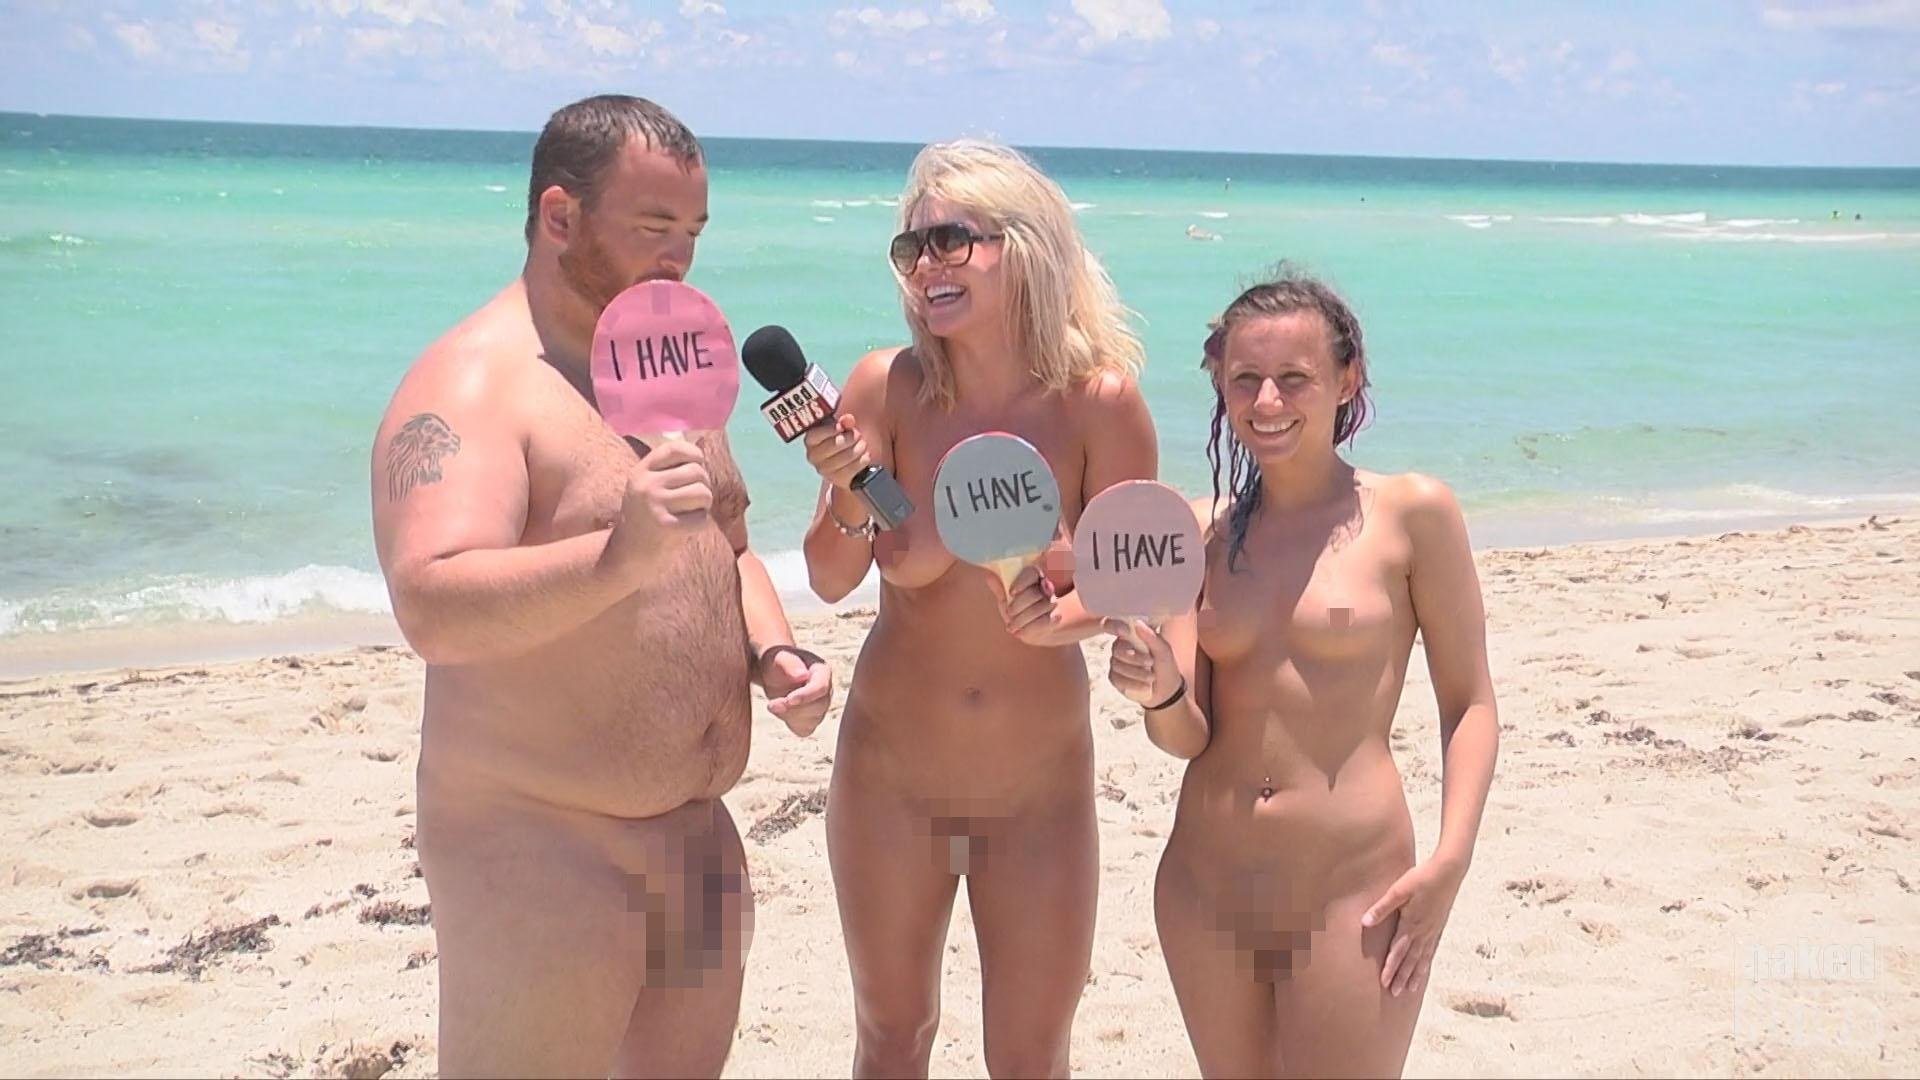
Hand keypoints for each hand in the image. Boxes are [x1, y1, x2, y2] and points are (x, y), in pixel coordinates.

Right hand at [606, 438, 710, 581]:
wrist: (625, 556)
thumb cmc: (645, 519)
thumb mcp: (647, 488)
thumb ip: (669, 470)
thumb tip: (702, 448)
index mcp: (641, 471)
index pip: (675, 449)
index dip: (694, 455)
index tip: (697, 468)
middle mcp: (646, 484)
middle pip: (697, 472)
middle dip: (703, 486)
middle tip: (693, 501)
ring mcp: (654, 505)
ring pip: (703, 493)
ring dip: (704, 506)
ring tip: (691, 513)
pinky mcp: (666, 526)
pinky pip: (702, 518)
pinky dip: (700, 525)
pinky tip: (686, 529)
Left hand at [757, 645, 832, 736]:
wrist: (773, 671)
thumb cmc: (776, 662)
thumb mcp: (777, 658)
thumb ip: (788, 664)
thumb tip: (803, 675)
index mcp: (822, 671)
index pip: (821, 687)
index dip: (806, 696)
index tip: (788, 700)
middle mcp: (826, 690)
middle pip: (819, 707)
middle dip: (793, 709)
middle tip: (771, 705)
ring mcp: (821, 706)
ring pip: (812, 721)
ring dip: (789, 716)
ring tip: (773, 704)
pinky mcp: (811, 719)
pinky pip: (805, 730)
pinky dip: (791, 724)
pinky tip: (782, 712)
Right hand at [802, 413, 872, 491]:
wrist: (847, 462)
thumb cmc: (841, 439)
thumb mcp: (843, 428)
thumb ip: (844, 422)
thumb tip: (848, 419)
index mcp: (811, 440)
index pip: (815, 435)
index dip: (829, 430)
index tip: (841, 427)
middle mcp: (813, 456)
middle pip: (835, 444)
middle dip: (850, 437)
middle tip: (857, 435)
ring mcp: (824, 470)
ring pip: (846, 456)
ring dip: (859, 448)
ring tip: (862, 445)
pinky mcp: (836, 479)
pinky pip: (853, 468)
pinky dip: (863, 460)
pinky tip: (864, 456)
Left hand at [998, 563, 1057, 643]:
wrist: (1030, 628)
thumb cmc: (1017, 609)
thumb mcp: (1006, 599)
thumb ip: (999, 589)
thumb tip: (988, 576)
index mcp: (1033, 578)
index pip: (1031, 573)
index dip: (1022, 582)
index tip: (1011, 592)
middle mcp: (1045, 587)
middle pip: (1034, 593)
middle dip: (1019, 605)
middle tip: (1009, 613)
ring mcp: (1052, 602)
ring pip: (1040, 608)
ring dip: (1022, 619)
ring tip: (1011, 627)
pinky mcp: (1056, 617)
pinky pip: (1045, 621)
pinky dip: (1029, 628)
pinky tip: (1019, 633)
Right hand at [1102, 618, 1179, 707]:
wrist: (1166, 690)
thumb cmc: (1165, 666)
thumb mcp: (1163, 650)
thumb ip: (1151, 637)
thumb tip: (1137, 623)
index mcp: (1132, 636)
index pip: (1116, 627)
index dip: (1116, 627)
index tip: (1125, 633)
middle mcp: (1121, 648)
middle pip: (1117, 649)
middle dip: (1134, 658)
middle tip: (1150, 662)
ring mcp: (1116, 663)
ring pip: (1117, 665)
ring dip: (1136, 673)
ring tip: (1151, 677)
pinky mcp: (1115, 678)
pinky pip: (1117, 679)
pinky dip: (1132, 683)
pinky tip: (1144, 686)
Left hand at [1362, 853, 1469, 996]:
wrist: (1449, 870)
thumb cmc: (1422, 877)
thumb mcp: (1399, 890)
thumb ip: (1382, 907)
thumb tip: (1365, 922)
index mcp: (1412, 924)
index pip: (1398, 952)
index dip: (1391, 968)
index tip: (1384, 983)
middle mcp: (1423, 931)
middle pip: (1411, 960)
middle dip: (1402, 977)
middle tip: (1395, 993)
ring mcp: (1433, 930)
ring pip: (1423, 957)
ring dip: (1415, 974)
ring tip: (1410, 988)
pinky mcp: (1439, 925)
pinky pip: (1432, 950)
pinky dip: (1427, 962)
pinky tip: (1425, 967)